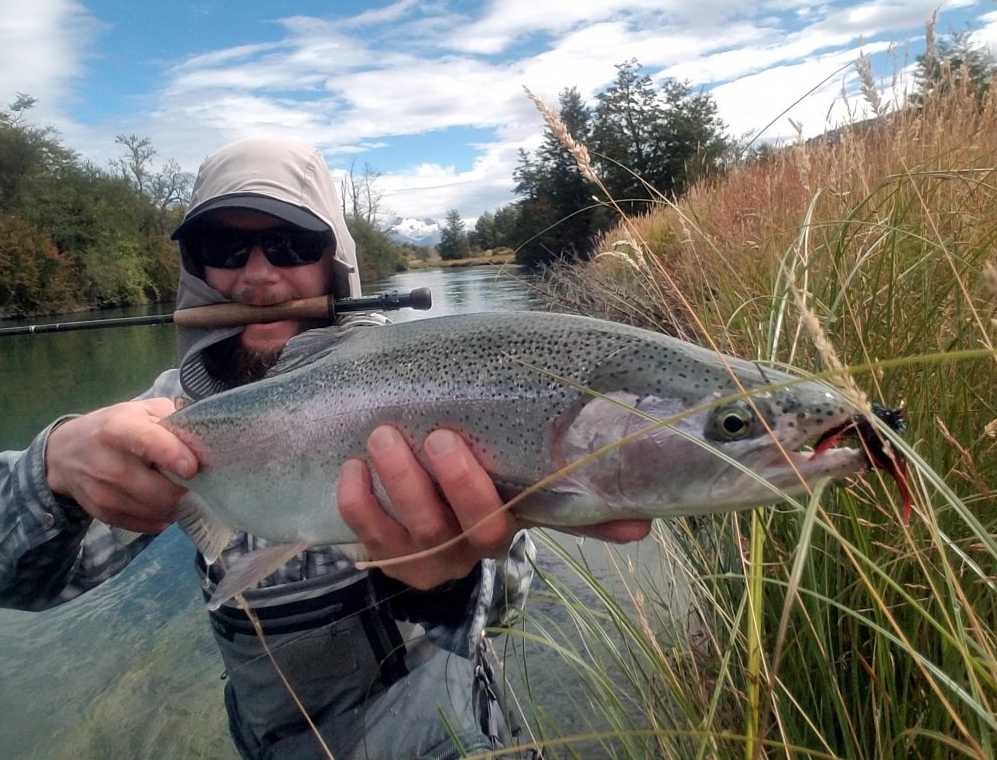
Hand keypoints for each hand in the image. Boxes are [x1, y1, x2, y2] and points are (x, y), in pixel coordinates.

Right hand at [44, 398, 198, 532]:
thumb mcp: (140, 410)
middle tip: (195, 479)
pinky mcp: (105, 516)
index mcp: (118, 430)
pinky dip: (163, 515)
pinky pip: (149, 525)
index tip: (192, 467)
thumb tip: (203, 442)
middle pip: (160, 491)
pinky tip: (161, 499)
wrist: (65, 455)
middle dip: (187, 488)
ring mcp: (104, 495)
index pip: (148, 442)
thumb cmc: (114, 426)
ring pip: (159, 512)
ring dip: (178, 503)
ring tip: (177, 486)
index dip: (174, 456)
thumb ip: (173, 419)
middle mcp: (108, 464)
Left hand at [337, 425, 651, 590]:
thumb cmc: (465, 483)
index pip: (560, 523)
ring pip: (420, 532)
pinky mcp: (387, 559)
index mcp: (516, 519)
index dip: (593, 522)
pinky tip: (352, 469)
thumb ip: (559, 484)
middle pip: (475, 528)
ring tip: (384, 437)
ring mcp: (430, 559)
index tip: (623, 514)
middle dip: (461, 485)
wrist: (405, 525)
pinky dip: (359, 505)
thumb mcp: (509, 479)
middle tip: (442, 437)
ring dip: (401, 485)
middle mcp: (475, 548)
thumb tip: (645, 516)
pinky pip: (370, 538)